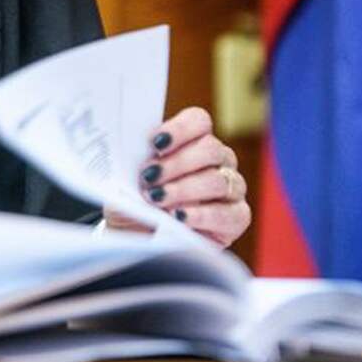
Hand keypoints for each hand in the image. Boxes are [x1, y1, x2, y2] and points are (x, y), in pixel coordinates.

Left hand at [104, 107, 250, 246]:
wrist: (138, 240)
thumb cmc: (134, 205)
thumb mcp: (124, 184)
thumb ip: (130, 169)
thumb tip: (135, 161)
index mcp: (193, 142)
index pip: (198, 122)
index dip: (179, 129)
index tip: (154, 143)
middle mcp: (218, 161)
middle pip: (210, 149)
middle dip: (176, 163)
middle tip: (150, 177)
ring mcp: (231, 188)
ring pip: (217, 180)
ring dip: (183, 190)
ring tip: (158, 199)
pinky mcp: (237, 218)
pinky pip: (228, 213)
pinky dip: (201, 215)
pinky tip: (179, 217)